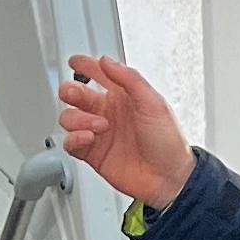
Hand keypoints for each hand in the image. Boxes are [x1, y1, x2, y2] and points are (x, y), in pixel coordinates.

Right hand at [60, 54, 194, 212]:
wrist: (169, 178)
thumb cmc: (168, 142)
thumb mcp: (154, 103)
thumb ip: (130, 79)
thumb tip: (106, 61)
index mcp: (124, 96)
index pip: (99, 74)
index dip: (85, 65)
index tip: (75, 61)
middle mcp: (108, 112)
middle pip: (76, 94)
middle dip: (71, 91)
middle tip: (76, 94)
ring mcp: (99, 133)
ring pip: (69, 117)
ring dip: (78, 118)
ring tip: (99, 126)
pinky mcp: (92, 153)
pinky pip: (70, 142)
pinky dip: (74, 138)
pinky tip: (88, 138)